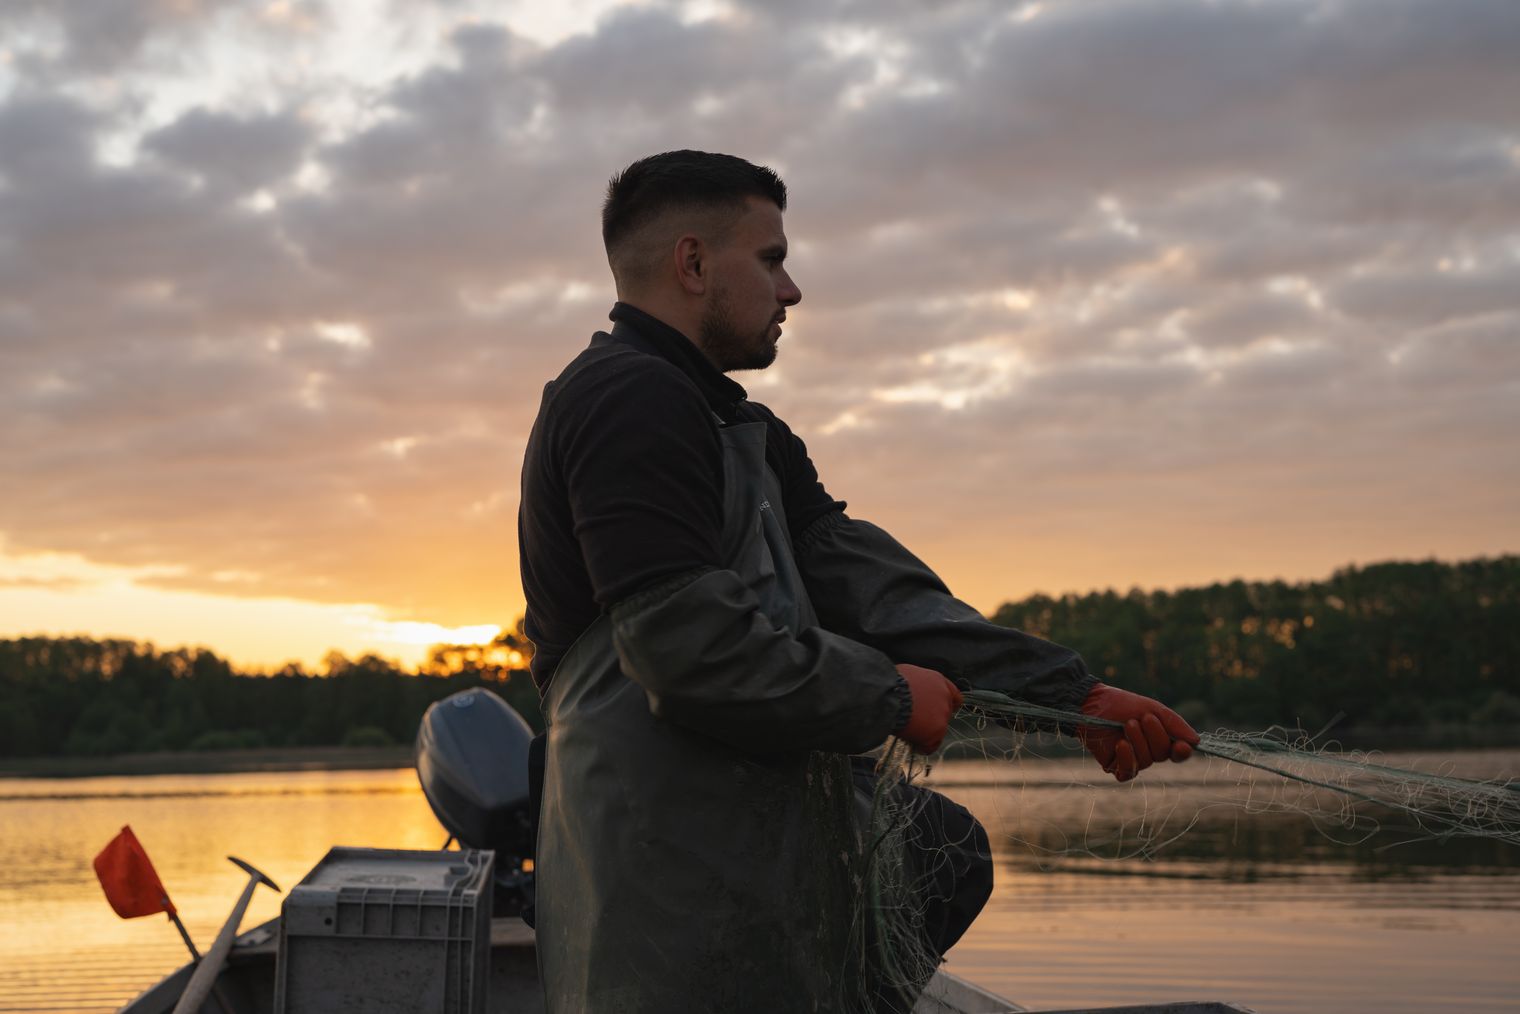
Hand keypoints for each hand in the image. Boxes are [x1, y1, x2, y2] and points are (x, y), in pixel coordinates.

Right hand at [895, 663, 962, 754]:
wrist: (886, 695)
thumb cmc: (890, 684)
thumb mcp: (908, 676)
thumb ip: (918, 685)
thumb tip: (911, 692)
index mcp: (938, 681)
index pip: (954, 696)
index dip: (946, 705)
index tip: (937, 711)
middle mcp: (944, 696)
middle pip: (945, 714)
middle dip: (932, 719)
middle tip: (916, 722)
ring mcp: (943, 714)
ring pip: (938, 731)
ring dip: (925, 733)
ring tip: (909, 733)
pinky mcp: (937, 730)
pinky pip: (931, 745)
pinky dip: (922, 746)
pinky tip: (912, 745)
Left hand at [1078, 683, 1198, 781]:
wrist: (1091, 703)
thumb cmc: (1122, 704)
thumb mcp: (1152, 708)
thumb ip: (1174, 724)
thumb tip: (1196, 741)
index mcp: (1160, 738)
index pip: (1178, 752)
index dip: (1182, 752)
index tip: (1182, 745)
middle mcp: (1148, 751)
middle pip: (1163, 754)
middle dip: (1155, 736)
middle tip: (1143, 718)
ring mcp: (1132, 760)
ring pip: (1146, 761)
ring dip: (1139, 741)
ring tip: (1128, 724)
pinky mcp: (1115, 766)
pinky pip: (1128, 772)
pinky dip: (1127, 758)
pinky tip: (1121, 744)